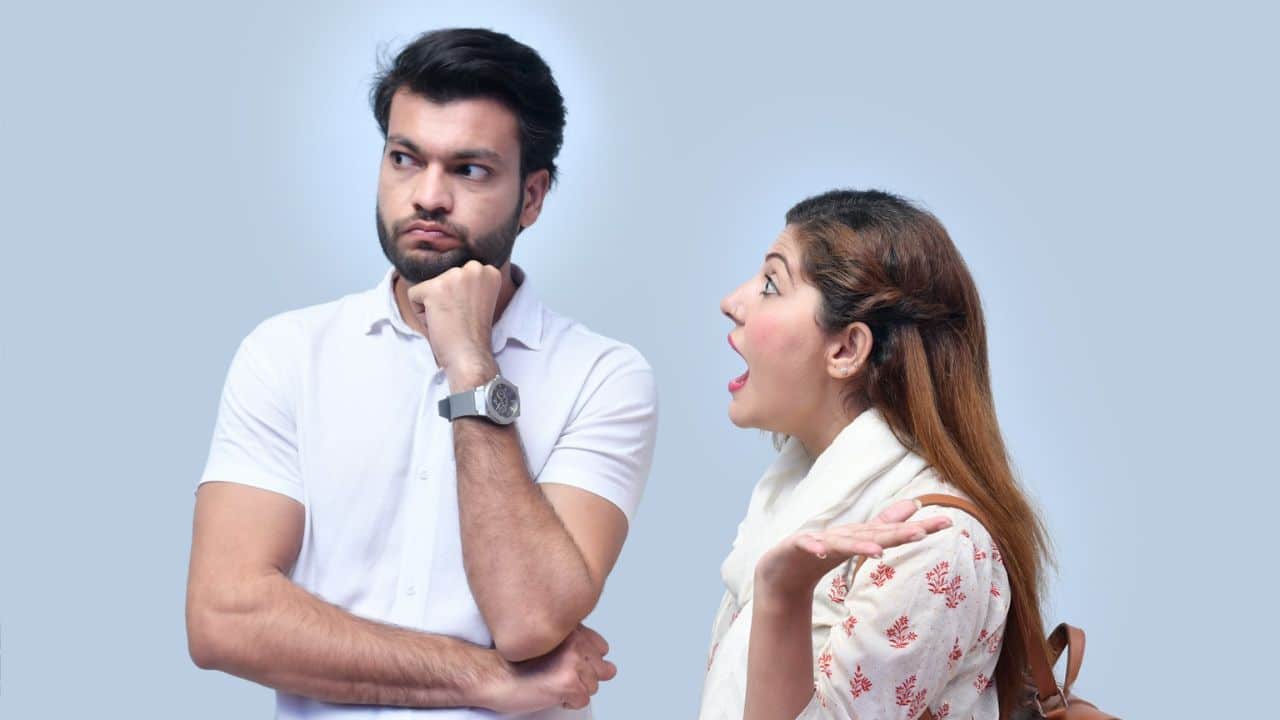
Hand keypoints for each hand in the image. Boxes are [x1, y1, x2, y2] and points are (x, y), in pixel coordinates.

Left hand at [406, 261, 501, 386]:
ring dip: (433, 305)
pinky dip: (420, 313)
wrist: (471, 356)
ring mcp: (454, 276)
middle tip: (459, 318)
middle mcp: (474, 268)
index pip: (457, 275)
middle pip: (443, 278)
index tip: (469, 312)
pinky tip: (438, 322)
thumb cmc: (473, 334)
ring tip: (450, 321)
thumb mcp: (479, 299)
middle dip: (445, 298)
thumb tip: (447, 276)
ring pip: (429, 286)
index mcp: (488, 271)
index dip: (459, 297)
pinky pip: (414, 295)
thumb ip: (468, 284)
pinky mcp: (434, 288)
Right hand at [484, 625, 616, 713]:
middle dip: (581, 677)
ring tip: (550, 684)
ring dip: (573, 690)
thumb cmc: (514, 662)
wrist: (490, 675)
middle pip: (599, 669)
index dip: (586, 661)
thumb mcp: (549, 644)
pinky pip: (582, 700)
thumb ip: (578, 647)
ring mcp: (573, 661)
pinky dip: (568, 702)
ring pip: (592, 686)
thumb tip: (611, 668)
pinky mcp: (568, 682)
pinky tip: (549, 693)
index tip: (566, 664)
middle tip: (555, 676)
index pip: (600, 647)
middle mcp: (575, 641)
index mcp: (571, 628)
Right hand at [754, 499, 951, 600]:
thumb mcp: (857, 543)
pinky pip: (806, 546)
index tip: (948, 524)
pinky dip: (814, 547)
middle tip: (922, 532)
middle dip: (896, 533)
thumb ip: (885, 526)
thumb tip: (914, 505)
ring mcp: (817, 540)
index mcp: (858, 535)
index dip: (918, 527)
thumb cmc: (820, 555)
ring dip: (858, 545)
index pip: (892, 531)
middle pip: (872, 533)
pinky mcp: (795, 547)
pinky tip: (823, 551)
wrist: (779, 573)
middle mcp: (841, 534)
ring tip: (878, 551)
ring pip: (841, 542)